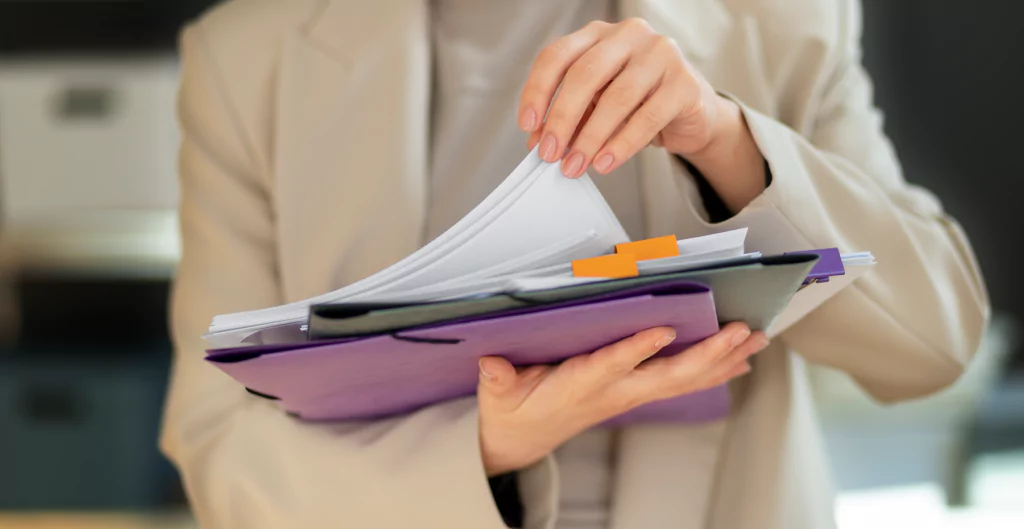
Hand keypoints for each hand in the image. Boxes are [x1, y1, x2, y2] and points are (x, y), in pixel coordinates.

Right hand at [477, 322, 767, 475]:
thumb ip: (498, 379)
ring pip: (683, 380)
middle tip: (739, 332)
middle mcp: (613, 393)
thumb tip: (491, 362)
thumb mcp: (498, 395)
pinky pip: (682, 384)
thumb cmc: (514, 410)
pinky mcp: (636, 393)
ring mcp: (628, 395)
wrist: (523, 440)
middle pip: (666, 376)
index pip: (610, 366)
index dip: (637, 349)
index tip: (663, 329)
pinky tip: (739, 360)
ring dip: (722, 360)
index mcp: (578, 386)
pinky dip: (714, 370)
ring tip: (755, 339)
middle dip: (706, 355)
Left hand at [518, 18, 766, 211]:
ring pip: (616, 97)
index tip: (528, 125)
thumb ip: (569, 118)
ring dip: (590, 137)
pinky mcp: (684, 83)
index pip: (557, 55)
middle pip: (585, 74)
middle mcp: (629, 35)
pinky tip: (605, 162)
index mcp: (599, 34)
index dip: (538, 91)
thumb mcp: (596, 107)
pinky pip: (648, 117)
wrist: (691, 113)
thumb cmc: (638, 104)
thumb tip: (538, 141)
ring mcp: (660, 54)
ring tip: (576, 165)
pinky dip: (622, 144)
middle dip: (562, 118)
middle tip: (550, 153)